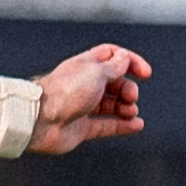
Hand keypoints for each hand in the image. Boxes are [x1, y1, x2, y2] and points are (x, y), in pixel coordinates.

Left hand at [29, 43, 150, 154]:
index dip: (130, 62)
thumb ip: (114, 66)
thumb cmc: (65, 92)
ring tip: (130, 111)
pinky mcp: (80, 128)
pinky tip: (137, 125)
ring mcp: (81, 107)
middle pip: (114, 83)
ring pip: (111, 105)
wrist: (40, 120)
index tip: (145, 73)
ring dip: (126, 107)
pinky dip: (122, 126)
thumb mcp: (96, 72)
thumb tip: (124, 57)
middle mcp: (83, 85)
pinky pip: (106, 126)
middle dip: (127, 88)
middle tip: (130, 97)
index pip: (112, 57)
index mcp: (84, 66)